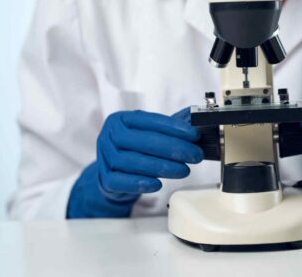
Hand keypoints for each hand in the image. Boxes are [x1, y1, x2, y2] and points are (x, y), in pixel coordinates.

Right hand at [67, 107, 202, 217]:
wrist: (115, 174)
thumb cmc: (136, 149)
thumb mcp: (151, 132)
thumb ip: (171, 125)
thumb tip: (197, 117)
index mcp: (121, 119)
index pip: (149, 120)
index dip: (174, 127)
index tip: (194, 135)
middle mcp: (109, 135)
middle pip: (141, 141)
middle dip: (173, 148)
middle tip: (194, 155)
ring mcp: (104, 157)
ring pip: (132, 161)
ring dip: (161, 167)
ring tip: (184, 170)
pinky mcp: (104, 179)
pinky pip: (119, 181)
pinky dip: (139, 183)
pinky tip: (157, 184)